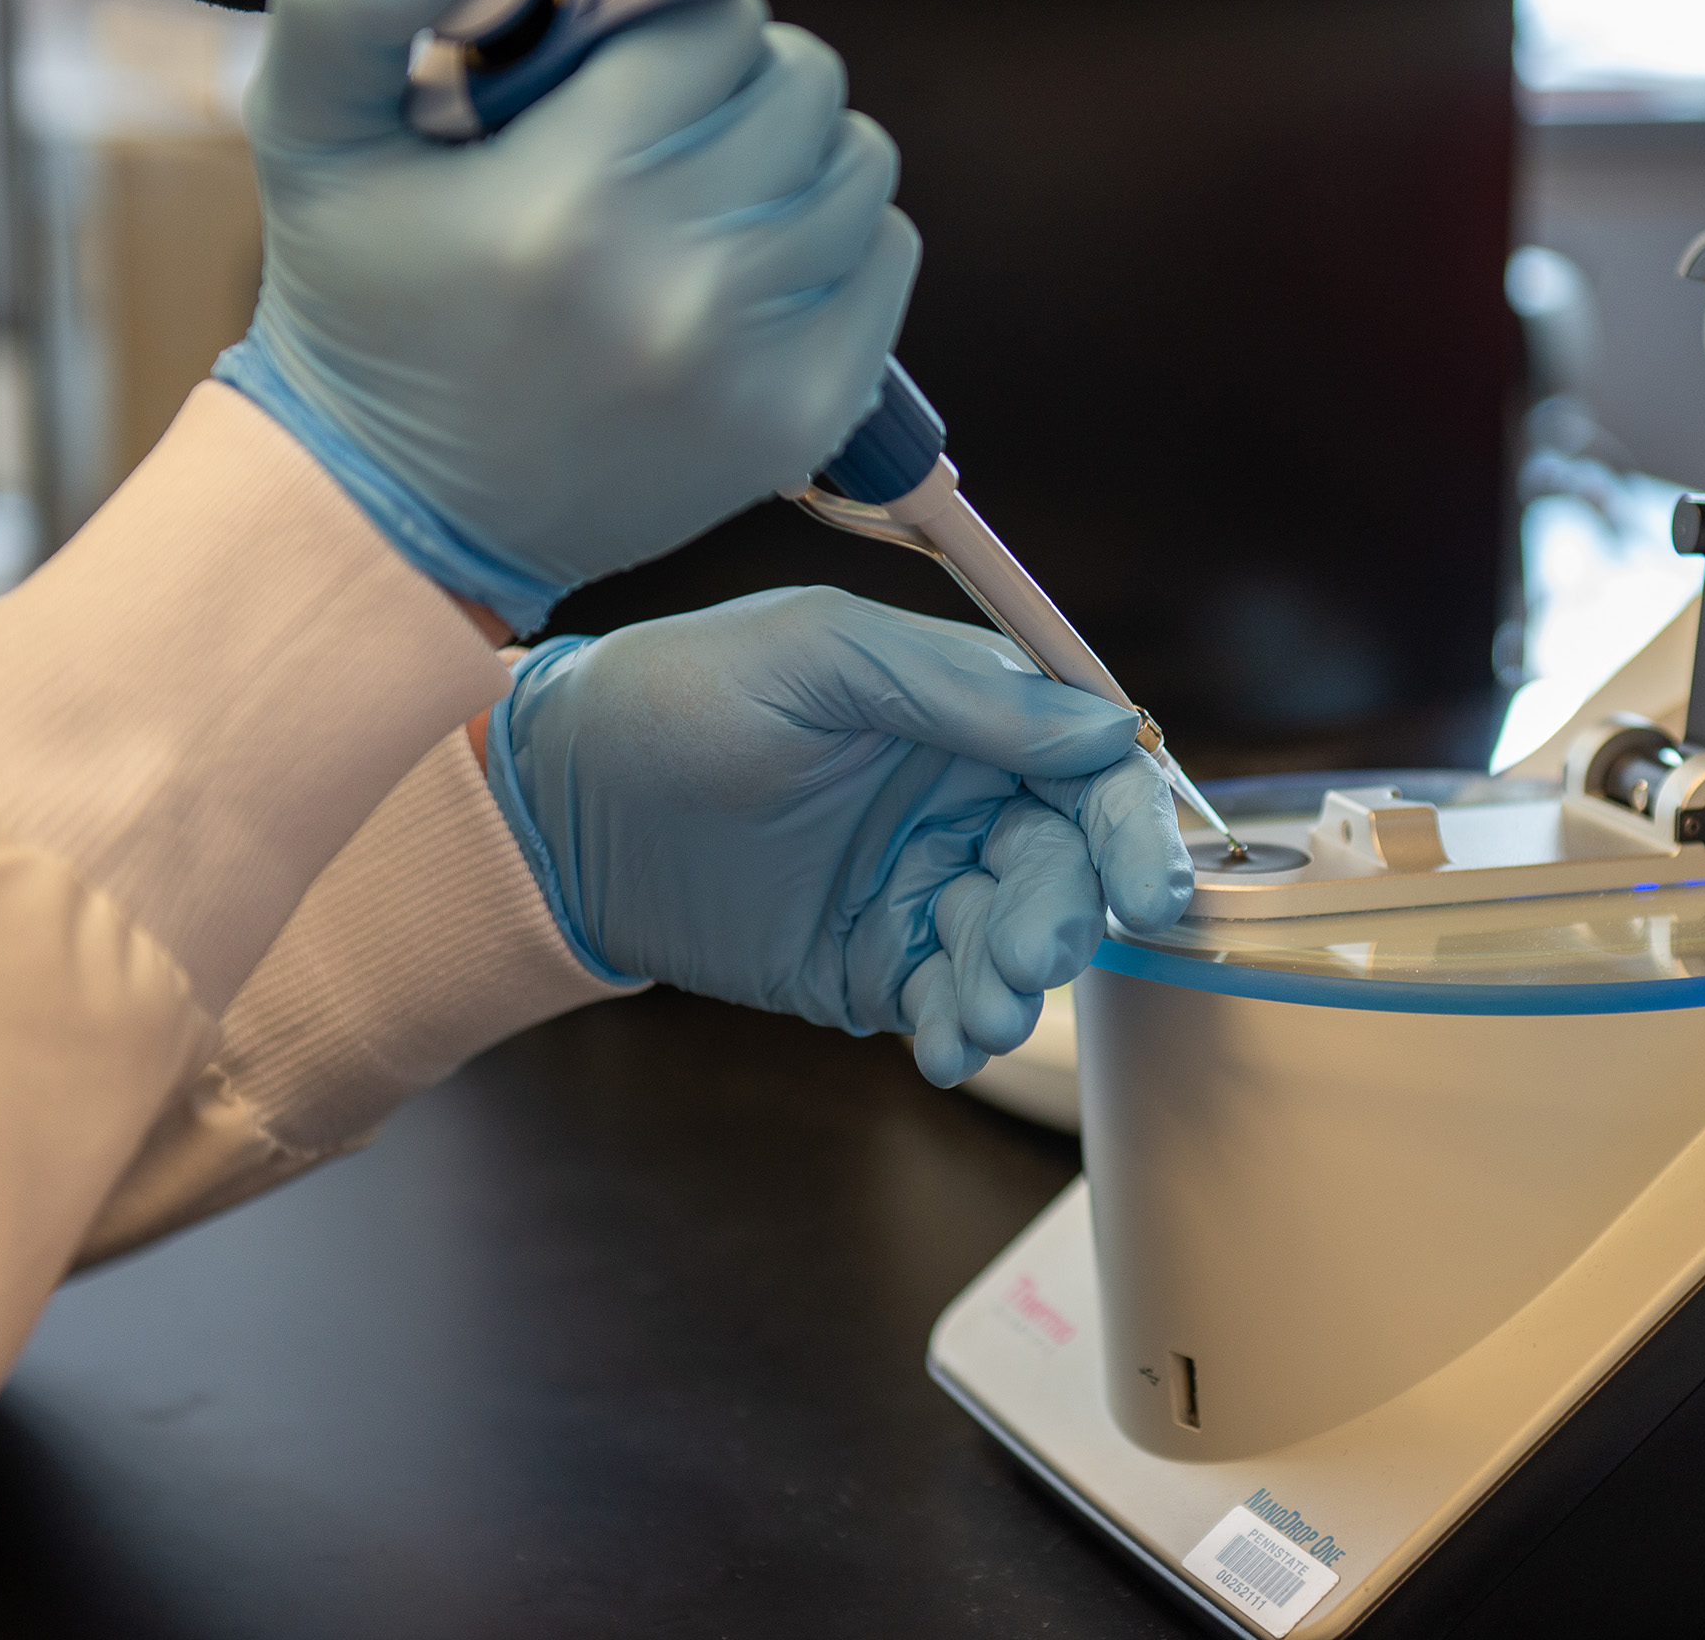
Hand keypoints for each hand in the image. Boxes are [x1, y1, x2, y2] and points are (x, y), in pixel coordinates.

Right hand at [216, 0, 918, 633]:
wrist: (408, 511)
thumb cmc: (368, 306)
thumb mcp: (308, 132)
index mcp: (565, 201)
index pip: (711, 18)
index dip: (668, 11)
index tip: (620, 54)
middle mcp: (678, 285)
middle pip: (803, 83)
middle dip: (736, 76)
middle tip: (663, 120)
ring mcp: (755, 363)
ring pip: (859, 164)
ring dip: (795, 152)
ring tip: (707, 185)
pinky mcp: (805, 417)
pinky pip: (886, 258)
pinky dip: (838, 239)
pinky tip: (752, 259)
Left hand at [484, 588, 1195, 1084]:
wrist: (558, 805)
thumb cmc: (679, 695)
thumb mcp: (818, 657)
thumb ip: (962, 692)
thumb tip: (1108, 728)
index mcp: (967, 713)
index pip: (1091, 768)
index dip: (1130, 825)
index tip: (1145, 887)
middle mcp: (962, 800)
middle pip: (1067, 867)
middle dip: (1064, 917)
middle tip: (1026, 955)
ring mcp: (922, 887)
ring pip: (1018, 945)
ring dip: (1018, 986)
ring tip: (979, 1013)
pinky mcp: (875, 964)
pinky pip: (950, 1002)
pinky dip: (964, 1029)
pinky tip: (944, 1046)